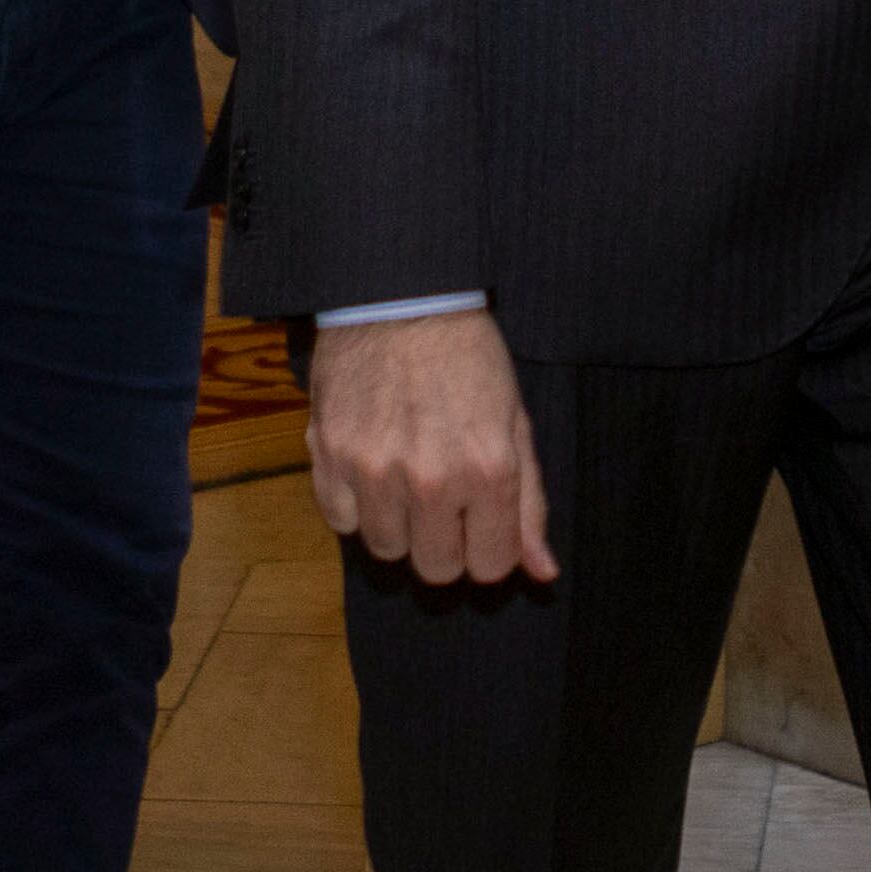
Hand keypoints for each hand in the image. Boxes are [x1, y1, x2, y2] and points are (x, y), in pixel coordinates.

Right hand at [306, 309, 557, 585]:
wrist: (400, 297)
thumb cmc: (467, 357)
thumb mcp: (514, 422)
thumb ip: (529, 503)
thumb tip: (542, 574)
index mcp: (488, 471)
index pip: (491, 566)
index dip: (488, 549)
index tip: (480, 524)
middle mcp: (430, 479)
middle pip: (436, 569)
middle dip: (444, 544)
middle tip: (441, 503)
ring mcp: (373, 468)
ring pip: (386, 549)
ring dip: (397, 525)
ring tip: (404, 479)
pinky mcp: (328, 452)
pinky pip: (339, 520)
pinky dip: (354, 504)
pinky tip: (370, 467)